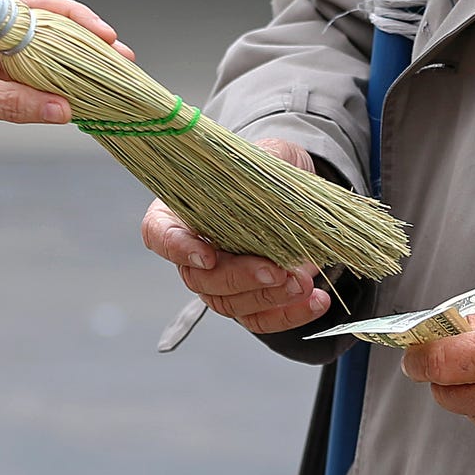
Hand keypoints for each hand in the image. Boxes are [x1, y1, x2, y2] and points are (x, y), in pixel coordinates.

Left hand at [0, 0, 132, 162]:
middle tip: (118, 55)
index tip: (100, 34)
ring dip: (70, 65)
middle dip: (80, 41)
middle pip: (40, 26)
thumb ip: (11, 102)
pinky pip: (26, 79)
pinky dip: (51, 87)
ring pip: (37, 54)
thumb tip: (63, 109)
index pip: (29, 4)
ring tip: (108, 75)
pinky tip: (77, 95)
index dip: (69, 16)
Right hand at [140, 138, 328, 333]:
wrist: (294, 191)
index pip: (159, 233)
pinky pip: (260, 319)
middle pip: (199, 279)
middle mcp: (193, 250)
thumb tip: (274, 190)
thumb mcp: (268, 155)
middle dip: (240, 279)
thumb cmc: (269, 169)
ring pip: (230, 304)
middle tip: (276, 271)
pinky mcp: (249, 301)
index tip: (207, 256)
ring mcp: (220, 280)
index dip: (177, 248)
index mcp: (181, 210)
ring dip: (268, 298)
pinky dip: (289, 314)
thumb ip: (264, 167)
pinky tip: (316, 300)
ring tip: (302, 283)